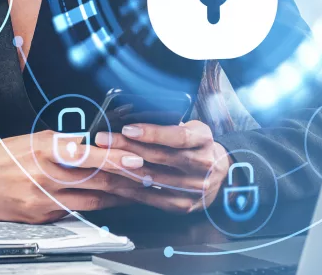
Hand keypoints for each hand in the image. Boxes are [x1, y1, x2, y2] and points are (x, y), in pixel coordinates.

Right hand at [0, 131, 147, 222]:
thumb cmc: (0, 156)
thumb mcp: (31, 138)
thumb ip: (63, 141)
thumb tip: (94, 143)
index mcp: (44, 149)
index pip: (87, 154)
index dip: (115, 158)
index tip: (137, 158)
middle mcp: (46, 175)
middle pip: (95, 180)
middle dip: (127, 180)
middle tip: (151, 177)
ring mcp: (44, 200)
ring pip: (91, 200)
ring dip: (118, 196)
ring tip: (140, 191)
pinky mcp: (41, 217)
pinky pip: (76, 212)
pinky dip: (96, 206)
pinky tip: (112, 203)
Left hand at [94, 121, 232, 213]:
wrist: (220, 175)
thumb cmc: (196, 145)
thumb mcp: (190, 128)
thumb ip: (167, 125)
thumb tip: (127, 116)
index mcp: (204, 139)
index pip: (178, 137)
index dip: (152, 133)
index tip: (127, 127)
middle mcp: (202, 165)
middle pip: (160, 157)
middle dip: (127, 147)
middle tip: (102, 139)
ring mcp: (193, 188)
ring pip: (152, 178)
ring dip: (122, 168)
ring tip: (101, 159)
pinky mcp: (184, 205)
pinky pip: (151, 198)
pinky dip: (129, 188)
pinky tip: (112, 179)